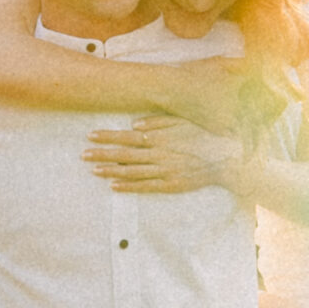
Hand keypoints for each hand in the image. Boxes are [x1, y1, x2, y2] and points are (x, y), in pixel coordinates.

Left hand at [88, 118, 240, 194]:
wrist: (226, 157)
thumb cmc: (204, 134)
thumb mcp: (182, 120)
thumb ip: (158, 121)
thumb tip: (134, 124)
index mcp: (160, 136)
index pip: (127, 136)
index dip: (108, 136)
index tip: (90, 135)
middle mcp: (158, 154)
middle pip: (124, 155)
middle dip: (102, 154)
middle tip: (83, 155)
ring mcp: (164, 170)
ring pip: (131, 172)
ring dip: (110, 171)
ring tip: (93, 170)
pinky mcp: (170, 184)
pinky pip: (145, 186)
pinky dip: (128, 186)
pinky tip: (114, 186)